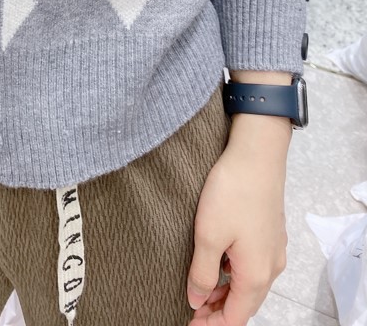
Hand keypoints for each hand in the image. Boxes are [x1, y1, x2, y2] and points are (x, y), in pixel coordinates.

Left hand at [186, 117, 289, 324]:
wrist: (257, 154)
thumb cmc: (232, 191)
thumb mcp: (208, 235)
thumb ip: (202, 273)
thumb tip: (198, 301)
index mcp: (256, 275)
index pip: (235, 318)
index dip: (212, 325)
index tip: (189, 322)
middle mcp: (271, 267)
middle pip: (245, 304)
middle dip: (219, 311)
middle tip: (191, 308)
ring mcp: (274, 249)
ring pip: (250, 284)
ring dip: (226, 292)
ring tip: (199, 287)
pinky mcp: (271, 233)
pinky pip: (254, 265)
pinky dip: (235, 273)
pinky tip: (218, 262)